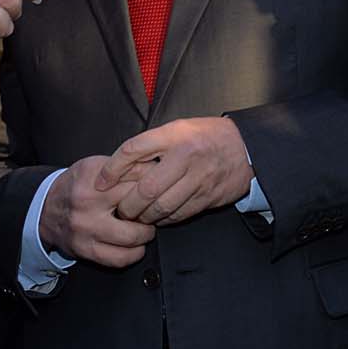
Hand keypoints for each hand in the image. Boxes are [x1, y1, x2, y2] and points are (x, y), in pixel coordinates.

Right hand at [39, 154, 153, 266]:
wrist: (46, 210)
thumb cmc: (76, 186)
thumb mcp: (95, 166)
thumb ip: (123, 167)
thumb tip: (157, 172)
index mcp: (93, 177)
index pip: (136, 177)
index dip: (153, 182)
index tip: (159, 186)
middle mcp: (87, 202)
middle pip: (137, 206)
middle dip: (152, 208)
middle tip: (154, 209)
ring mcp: (86, 228)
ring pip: (132, 236)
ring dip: (146, 233)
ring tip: (146, 227)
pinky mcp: (85, 250)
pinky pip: (119, 258)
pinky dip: (134, 253)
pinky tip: (135, 246)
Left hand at [100, 116, 253, 224]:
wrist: (246, 147)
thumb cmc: (208, 136)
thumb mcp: (179, 128)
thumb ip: (153, 144)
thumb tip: (122, 164)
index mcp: (174, 135)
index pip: (133, 150)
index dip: (112, 169)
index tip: (100, 182)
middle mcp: (185, 156)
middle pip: (146, 188)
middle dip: (128, 204)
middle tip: (120, 209)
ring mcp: (198, 178)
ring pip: (162, 206)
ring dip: (144, 216)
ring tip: (136, 216)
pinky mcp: (207, 197)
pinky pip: (179, 214)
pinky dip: (164, 219)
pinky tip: (158, 217)